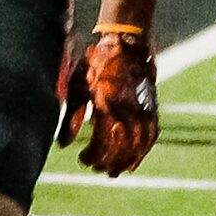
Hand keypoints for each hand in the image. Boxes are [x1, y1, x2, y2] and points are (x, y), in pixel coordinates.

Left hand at [58, 29, 159, 176]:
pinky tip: (134, 161)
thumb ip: (71, 118)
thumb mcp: (76, 88)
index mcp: (105, 104)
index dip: (93, 156)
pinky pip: (151, 133)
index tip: (83, 160)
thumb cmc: (94, 65)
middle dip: (109, 163)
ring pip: (138, 144)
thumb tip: (64, 146)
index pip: (102, 141)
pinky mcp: (151, 106)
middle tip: (97, 169)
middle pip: (121, 147)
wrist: (124, 44)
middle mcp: (126, 108)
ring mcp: (142, 108)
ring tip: (115, 171)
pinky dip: (144, 150)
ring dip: (127, 161)